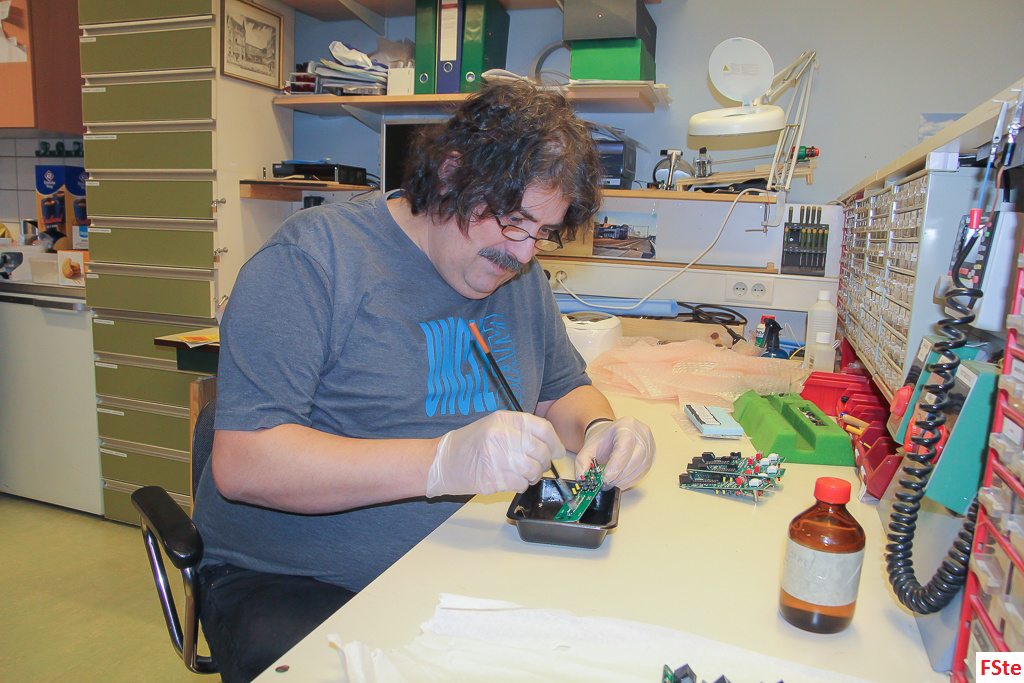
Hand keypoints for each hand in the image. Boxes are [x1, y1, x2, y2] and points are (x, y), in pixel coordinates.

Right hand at [426, 411, 565, 496]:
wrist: (441, 461)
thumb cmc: (469, 444)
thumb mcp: (492, 425)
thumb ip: (519, 430)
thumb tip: (550, 444)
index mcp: (503, 420)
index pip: (542, 428)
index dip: (555, 442)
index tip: (557, 451)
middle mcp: (501, 436)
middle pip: (541, 451)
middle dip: (544, 462)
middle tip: (538, 466)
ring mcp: (496, 457)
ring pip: (533, 470)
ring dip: (533, 476)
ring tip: (523, 474)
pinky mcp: (492, 478)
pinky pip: (521, 484)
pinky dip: (521, 485)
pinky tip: (511, 480)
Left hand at [574, 417, 654, 489]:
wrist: (612, 434)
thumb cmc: (604, 439)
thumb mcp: (589, 446)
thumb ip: (582, 461)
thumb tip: (582, 477)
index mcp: (626, 426)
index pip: (624, 448)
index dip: (615, 466)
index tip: (605, 479)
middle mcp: (642, 434)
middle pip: (634, 459)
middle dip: (619, 475)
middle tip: (605, 484)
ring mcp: (649, 446)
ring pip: (640, 468)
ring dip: (624, 481)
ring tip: (611, 483)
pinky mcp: (651, 458)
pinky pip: (642, 473)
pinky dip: (630, 481)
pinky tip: (620, 482)